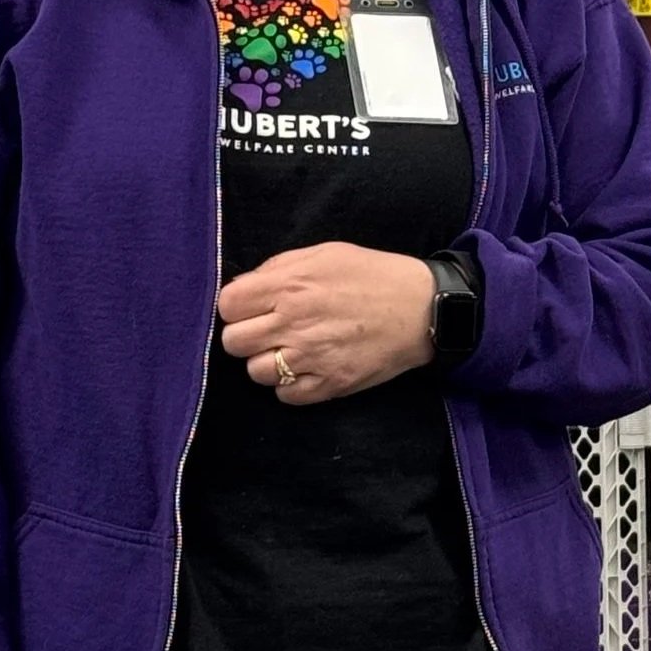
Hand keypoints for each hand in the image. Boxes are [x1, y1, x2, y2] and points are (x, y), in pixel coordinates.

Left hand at [219, 242, 435, 404]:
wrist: (423, 309)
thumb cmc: (373, 275)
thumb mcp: (325, 254)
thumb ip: (278, 267)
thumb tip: (242, 288)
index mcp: (290, 285)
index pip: (228, 305)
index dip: (236, 307)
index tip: (251, 307)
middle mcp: (294, 322)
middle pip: (234, 342)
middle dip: (246, 335)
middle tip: (268, 330)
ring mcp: (311, 357)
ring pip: (255, 372)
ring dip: (267, 362)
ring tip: (289, 350)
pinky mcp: (329, 384)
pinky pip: (285, 396)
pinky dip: (289, 385)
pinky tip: (306, 368)